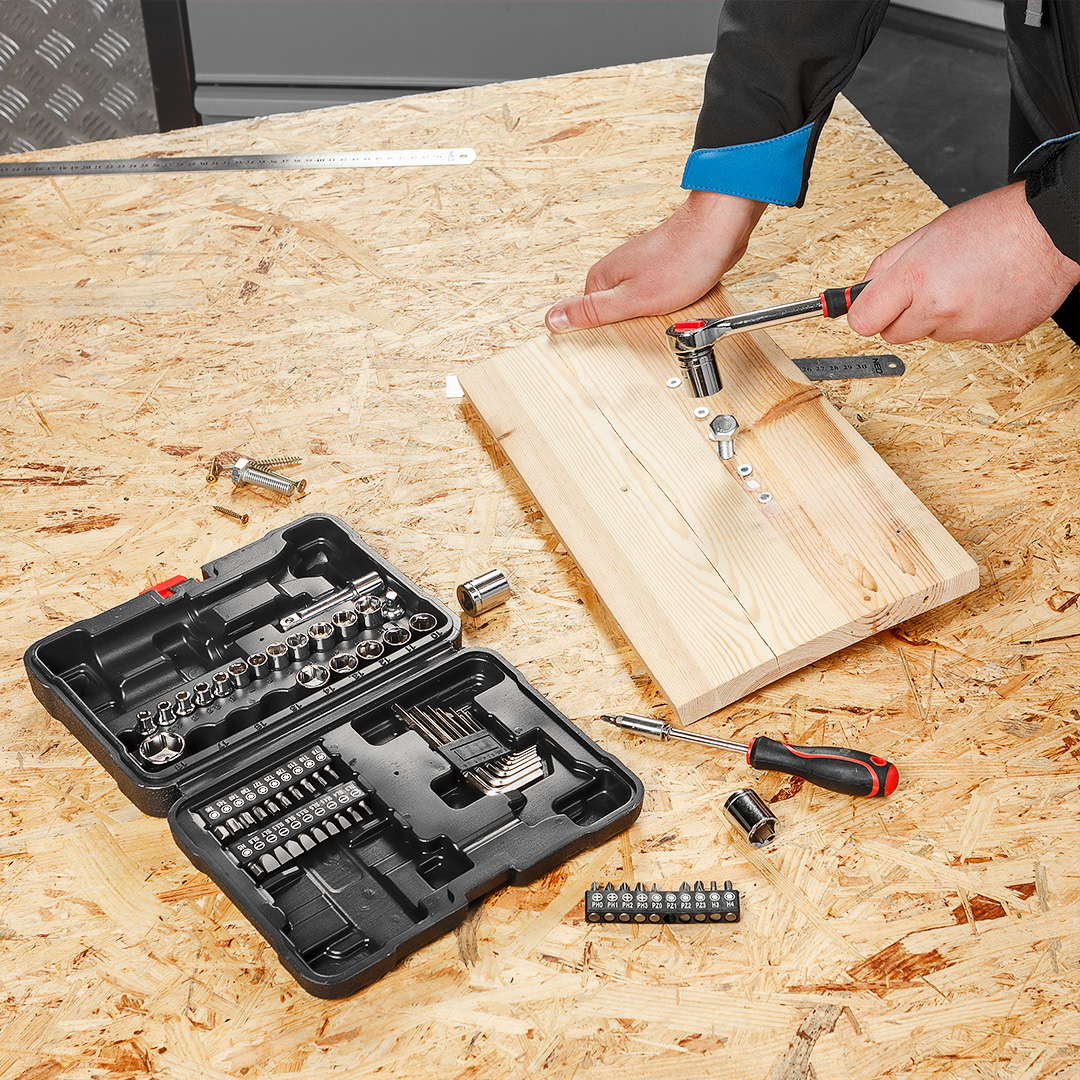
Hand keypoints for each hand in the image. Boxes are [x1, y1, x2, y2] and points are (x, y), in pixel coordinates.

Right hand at [545, 191, 765, 332]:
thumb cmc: (682, 261)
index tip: (626, 333)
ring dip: (653, 315)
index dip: (606, 332)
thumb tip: (551, 319)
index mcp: (601, 278)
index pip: (588, 318)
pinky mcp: (658, 271)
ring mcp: (637, 270)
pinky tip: (679, 304)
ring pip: (635, 307)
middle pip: (612, 314)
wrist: (719, 230)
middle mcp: (615, 271)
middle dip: (632, 324)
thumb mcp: (631, 299)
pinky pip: (656, 298)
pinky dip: (667, 305)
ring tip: (669, 311)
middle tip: (653, 321)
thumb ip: (592, 312)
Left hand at [847, 182, 1079, 343]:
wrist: (1053, 230)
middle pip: (893, 335)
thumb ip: (890, 264)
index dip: (865, 314)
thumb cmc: (997, 223)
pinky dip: (970, 319)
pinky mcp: (992, 337)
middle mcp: (940, 308)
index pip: (864, 321)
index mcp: (917, 278)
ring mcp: (967, 327)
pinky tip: (985, 292)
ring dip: (938, 316)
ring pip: (932, 335)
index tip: (869, 309)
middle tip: (923, 290)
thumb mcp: (930, 232)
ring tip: (964, 283)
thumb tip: (864, 288)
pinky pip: (965, 336)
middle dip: (901, 316)